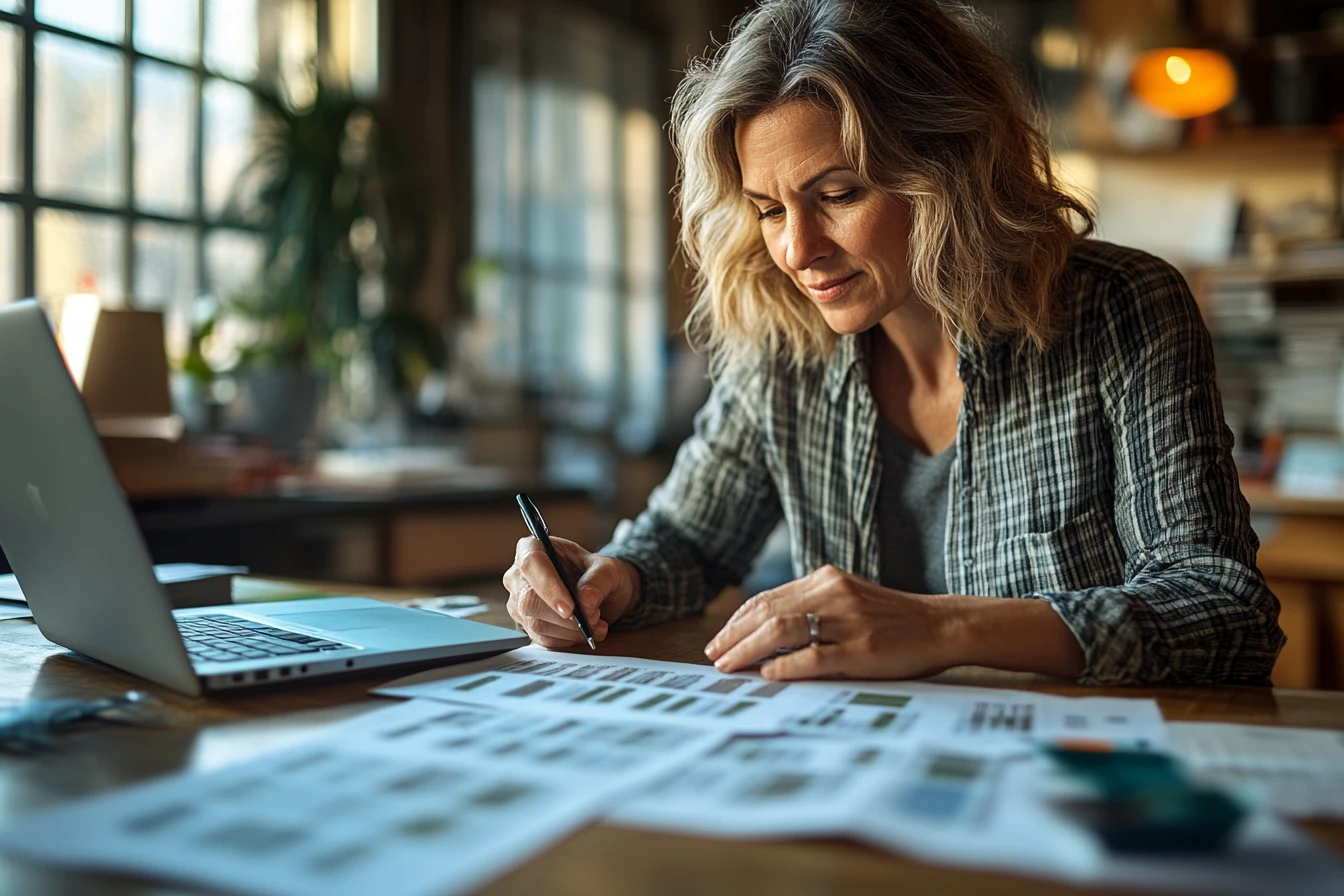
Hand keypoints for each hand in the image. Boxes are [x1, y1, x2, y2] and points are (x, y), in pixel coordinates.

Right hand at [503, 537, 640, 649]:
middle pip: (529, 600)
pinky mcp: (526, 625)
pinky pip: (543, 639)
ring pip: (536, 624)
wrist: (602, 594)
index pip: (531, 563)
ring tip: (595, 622)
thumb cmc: (600, 575)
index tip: (570, 608)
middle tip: (594, 617)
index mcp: (533, 548)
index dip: (548, 587)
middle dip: (565, 617)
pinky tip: (585, 631)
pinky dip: (568, 639)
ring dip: (571, 630)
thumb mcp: (610, 569)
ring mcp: (519, 602)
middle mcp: (519, 575)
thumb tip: (585, 599)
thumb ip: (599, 580)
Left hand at [704, 564, 961, 679]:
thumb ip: (812, 607)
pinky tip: (767, 673)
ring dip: (748, 649)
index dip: (738, 620)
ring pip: (782, 629)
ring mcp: (847, 621)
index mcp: (826, 579)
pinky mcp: (861, 649)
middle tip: (714, 656)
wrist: (941, 626)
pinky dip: (785, 664)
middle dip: (734, 635)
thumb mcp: (848, 600)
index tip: (720, 640)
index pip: (768, 598)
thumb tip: (763, 630)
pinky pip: (813, 656)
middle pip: (767, 611)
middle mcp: (832, 594)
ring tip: (729, 666)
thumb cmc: (891, 619)